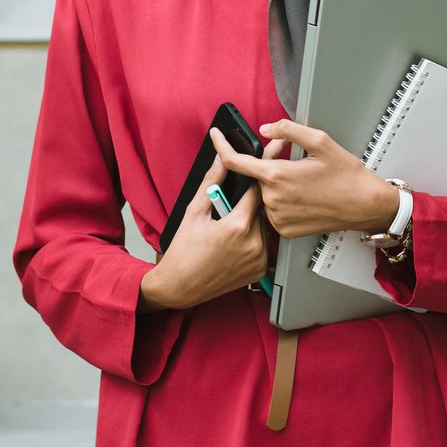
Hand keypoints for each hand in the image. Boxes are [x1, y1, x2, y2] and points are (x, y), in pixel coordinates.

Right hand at [139, 152, 267, 311]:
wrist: (181, 286)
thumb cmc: (184, 252)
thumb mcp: (194, 212)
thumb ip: (211, 183)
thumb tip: (221, 161)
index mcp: (238, 226)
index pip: (256, 191)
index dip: (253, 180)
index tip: (253, 172)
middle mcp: (254, 243)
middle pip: (261, 209)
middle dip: (249, 203)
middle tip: (230, 207)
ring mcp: (259, 259)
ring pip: (264, 227)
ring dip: (252, 221)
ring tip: (230, 226)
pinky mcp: (260, 269)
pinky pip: (264, 245)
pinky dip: (254, 239)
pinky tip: (236, 242)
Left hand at [212, 120, 398, 239]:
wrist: (364, 205)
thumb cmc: (346, 174)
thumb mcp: (320, 141)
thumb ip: (288, 130)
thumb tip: (266, 129)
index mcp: (277, 176)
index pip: (235, 161)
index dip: (221, 146)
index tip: (215, 135)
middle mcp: (273, 199)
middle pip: (256, 176)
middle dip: (268, 164)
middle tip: (291, 158)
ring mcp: (278, 218)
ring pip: (265, 194)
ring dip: (276, 183)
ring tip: (302, 179)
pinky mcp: (285, 231)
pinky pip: (273, 211)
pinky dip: (282, 201)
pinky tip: (302, 196)